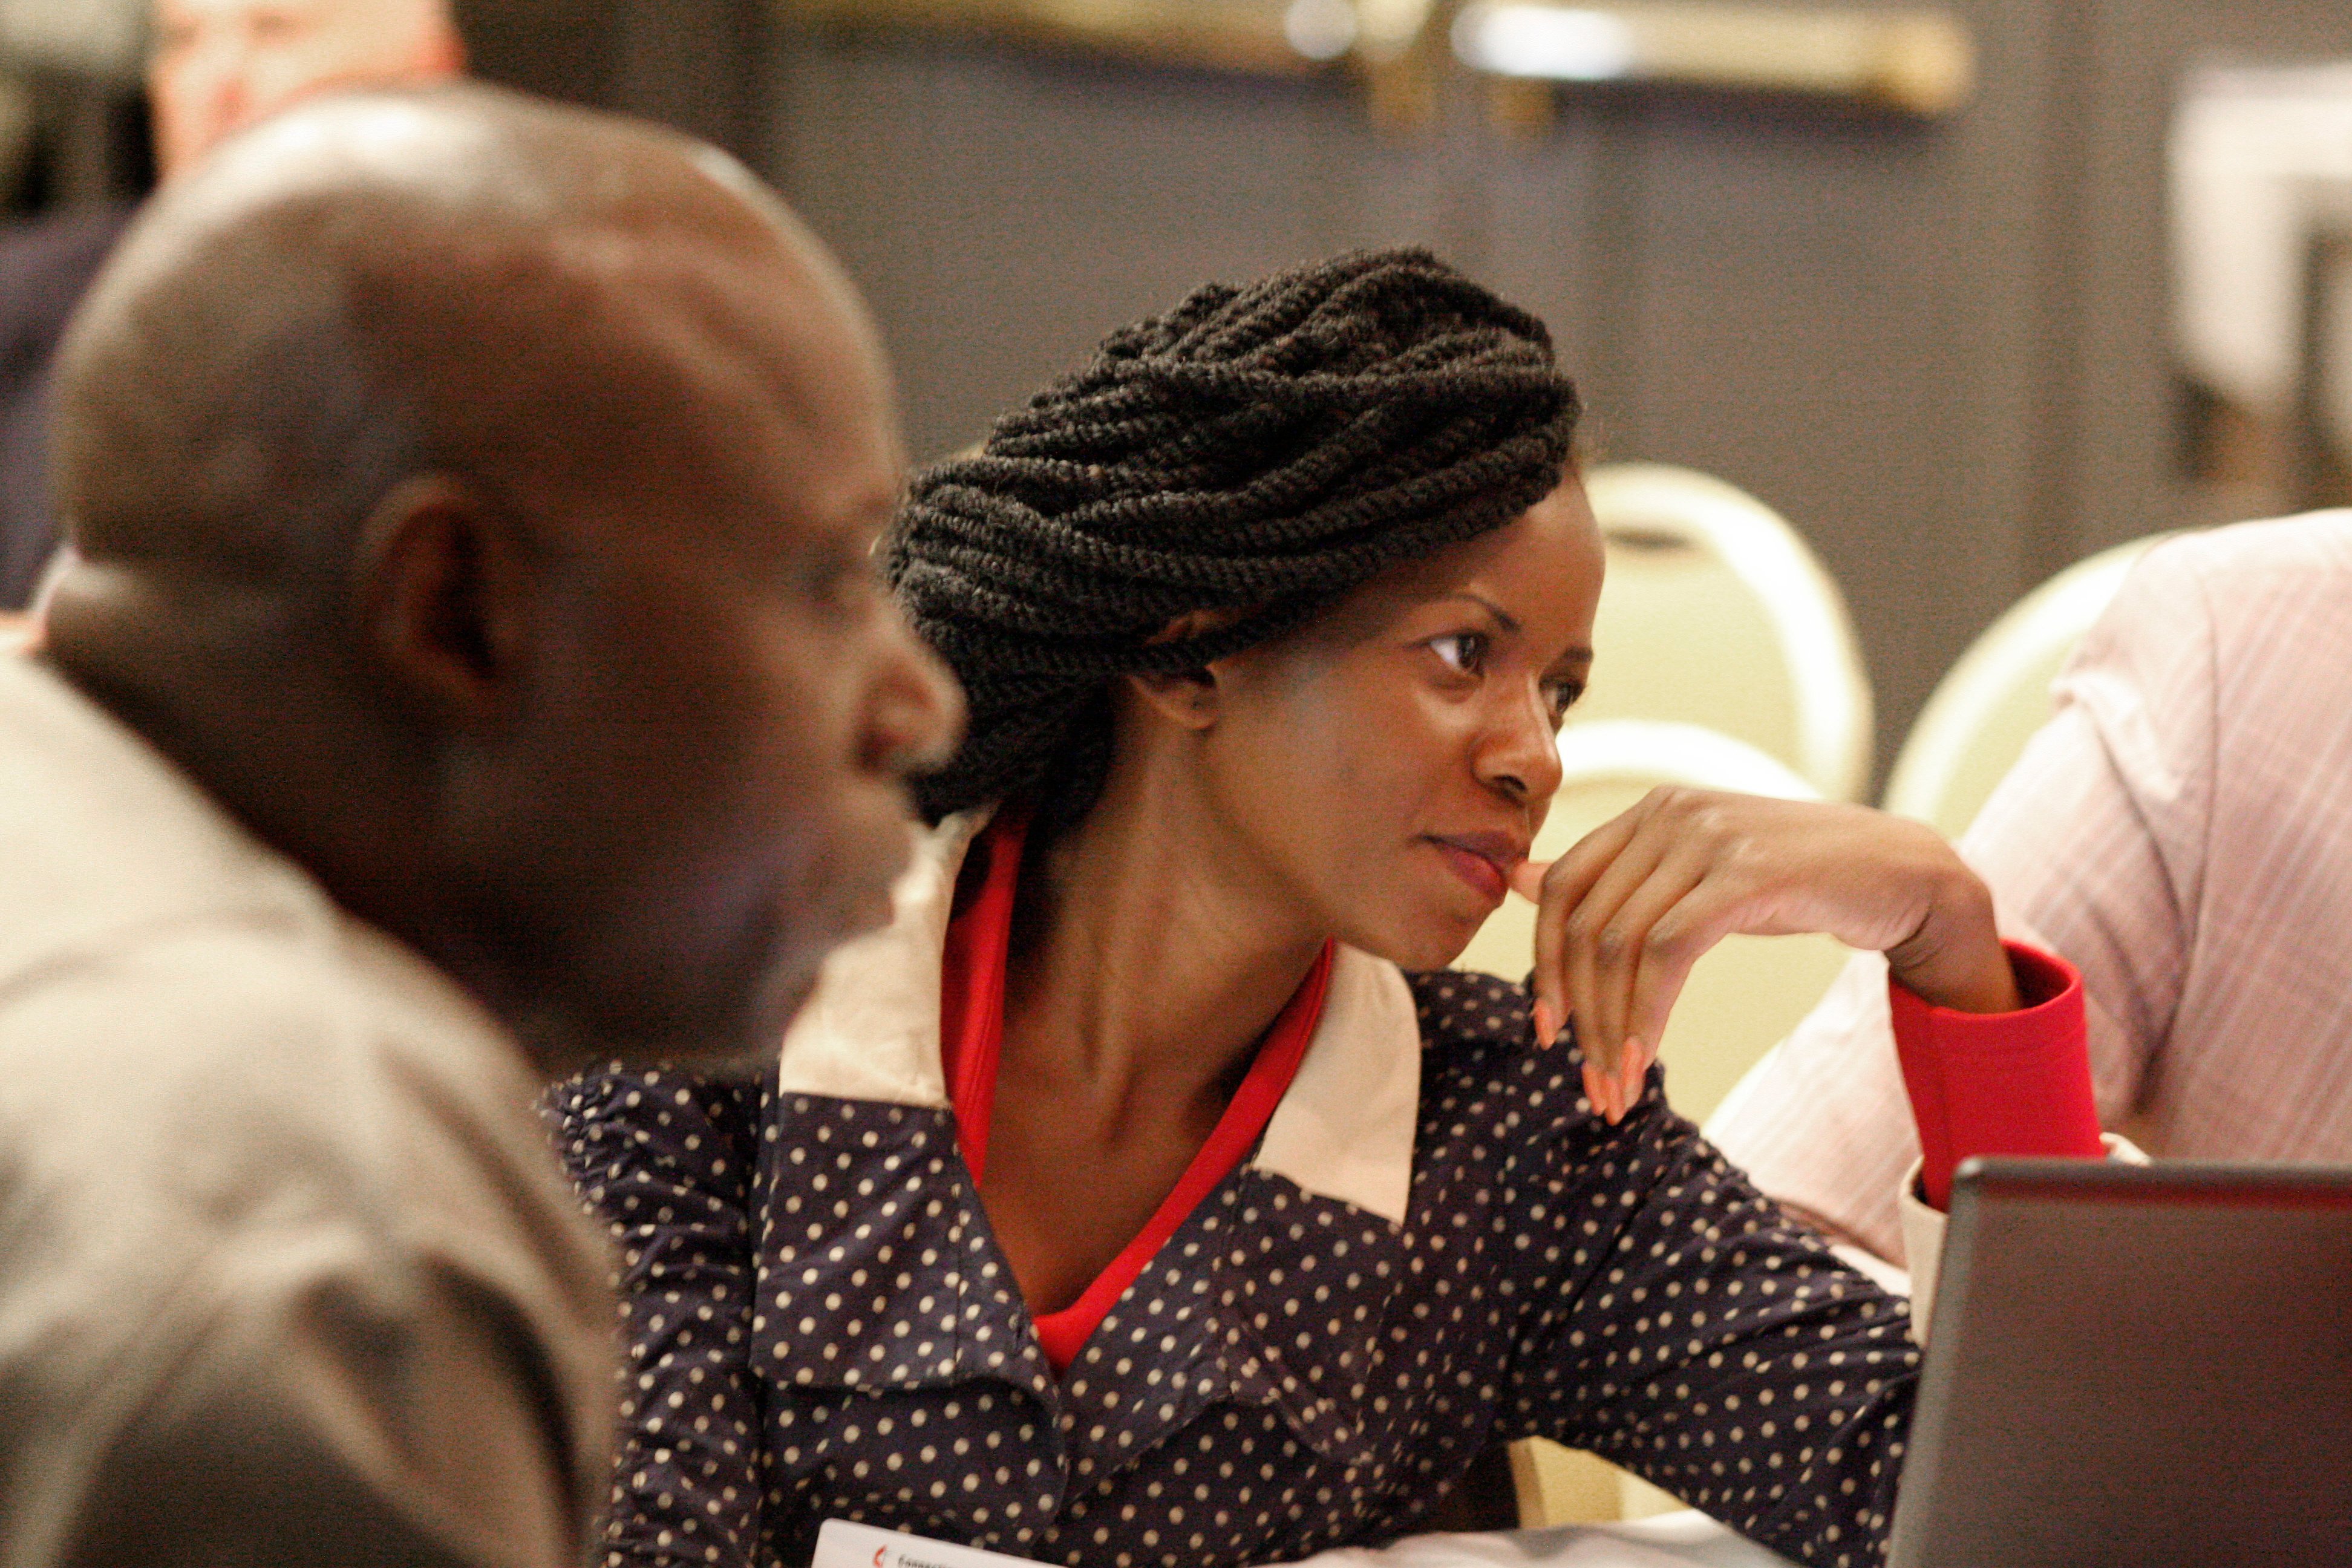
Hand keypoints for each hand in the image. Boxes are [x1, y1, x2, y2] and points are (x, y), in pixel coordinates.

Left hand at [1510, 787, 2016, 1122]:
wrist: (1905, 874)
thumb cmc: (1797, 880)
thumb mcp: (1697, 874)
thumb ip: (1616, 878)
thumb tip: (1519, 877)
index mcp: (1650, 810)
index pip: (1563, 886)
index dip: (1543, 962)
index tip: (1545, 1029)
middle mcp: (1670, 813)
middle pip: (1585, 923)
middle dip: (1577, 1012)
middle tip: (1588, 1081)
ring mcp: (1709, 838)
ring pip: (1620, 943)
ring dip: (1610, 1026)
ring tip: (1618, 1086)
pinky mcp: (1746, 874)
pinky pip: (1668, 953)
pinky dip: (1647, 1014)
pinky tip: (1645, 1058)